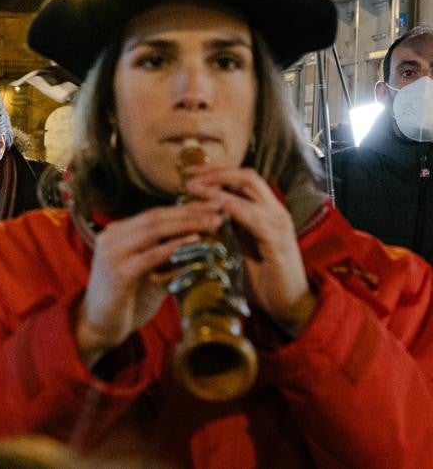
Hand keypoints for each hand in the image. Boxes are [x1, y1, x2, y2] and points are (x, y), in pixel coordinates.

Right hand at [77, 203, 220, 366]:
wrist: (97, 326)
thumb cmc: (126, 301)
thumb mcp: (148, 273)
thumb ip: (167, 258)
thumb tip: (201, 243)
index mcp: (116, 233)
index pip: (155, 214)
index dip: (185, 209)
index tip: (212, 206)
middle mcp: (111, 237)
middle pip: (156, 218)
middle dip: (190, 213)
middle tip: (219, 209)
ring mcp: (112, 253)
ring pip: (154, 230)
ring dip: (188, 225)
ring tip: (213, 223)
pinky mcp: (118, 273)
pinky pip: (151, 255)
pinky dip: (174, 247)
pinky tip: (195, 242)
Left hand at [185, 166, 315, 334]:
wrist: (288, 305)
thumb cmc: (260, 278)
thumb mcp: (236, 247)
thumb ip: (222, 229)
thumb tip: (193, 214)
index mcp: (266, 211)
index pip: (242, 179)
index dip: (216, 172)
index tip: (189, 172)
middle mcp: (275, 211)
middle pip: (246, 176)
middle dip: (215, 173)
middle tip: (189, 176)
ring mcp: (279, 224)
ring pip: (249, 191)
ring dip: (218, 187)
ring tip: (193, 188)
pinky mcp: (278, 241)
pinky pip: (254, 217)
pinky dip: (231, 209)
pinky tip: (211, 209)